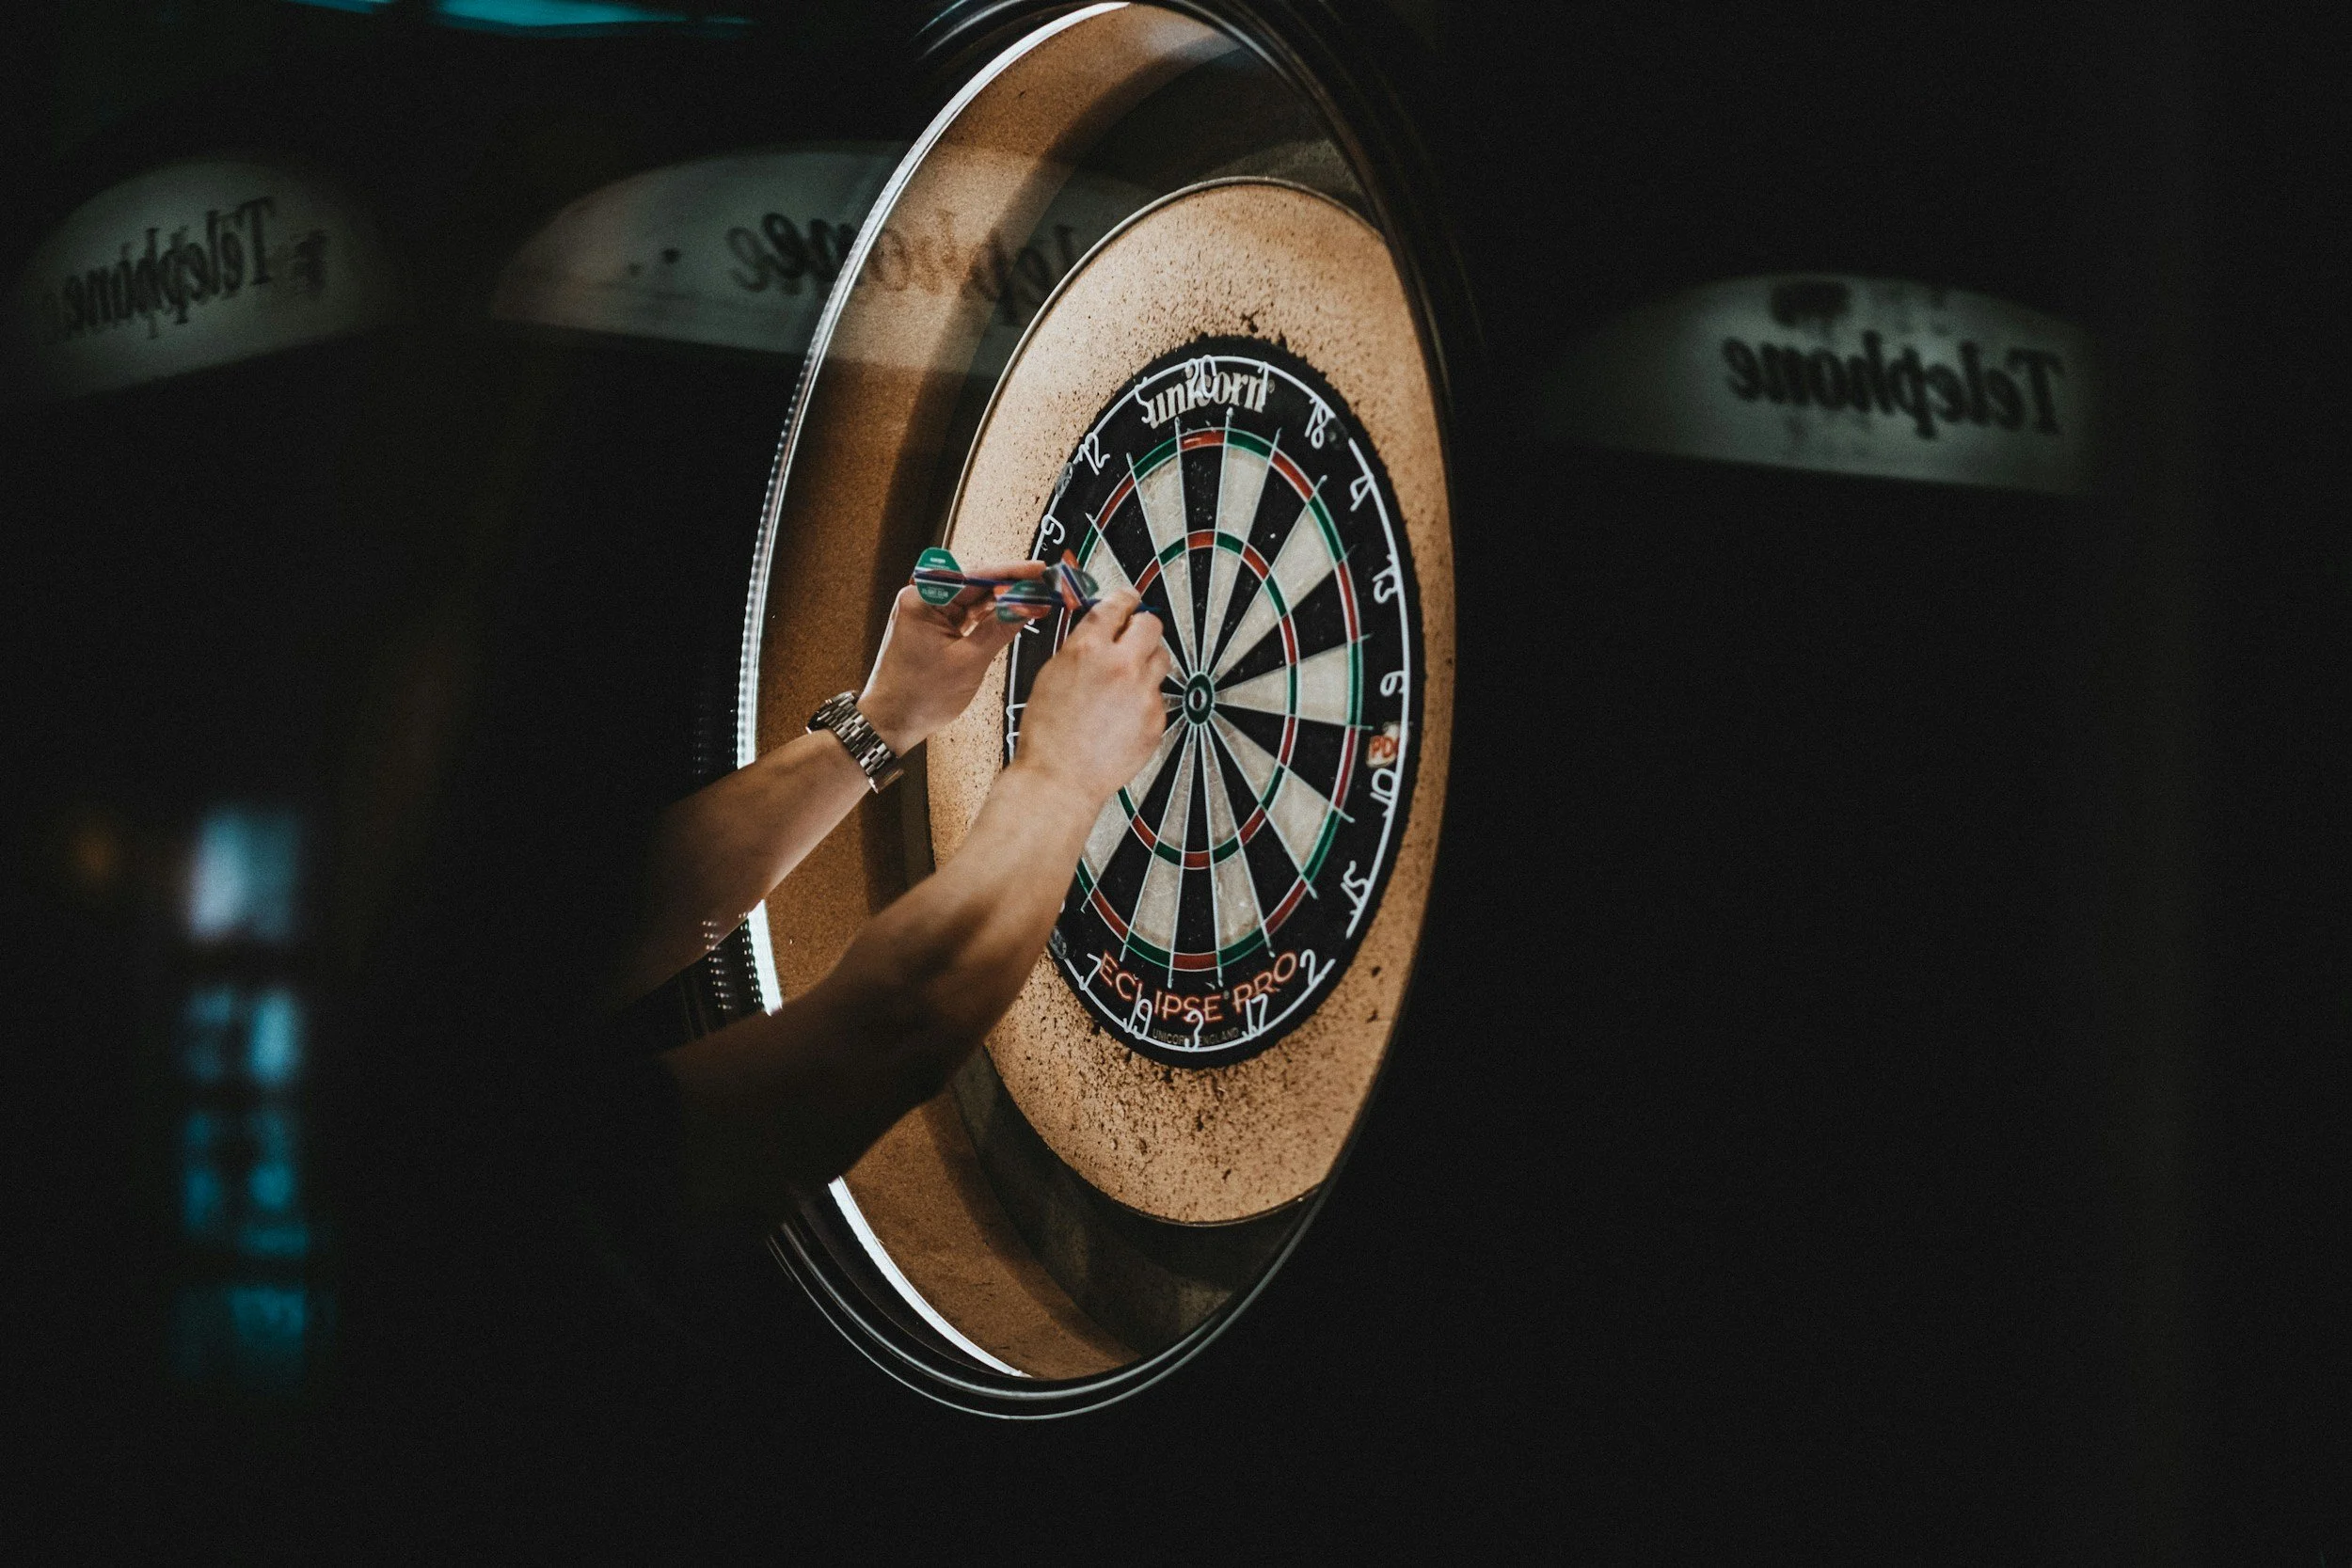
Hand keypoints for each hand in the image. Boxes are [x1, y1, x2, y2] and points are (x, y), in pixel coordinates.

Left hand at [857, 561, 1049, 752]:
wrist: (891, 722)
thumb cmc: (917, 697)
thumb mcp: (968, 662)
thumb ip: (1000, 629)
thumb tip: (1027, 605)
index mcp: (922, 600)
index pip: (975, 577)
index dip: (1011, 573)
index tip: (1038, 571)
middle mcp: (922, 600)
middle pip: (976, 585)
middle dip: (1011, 586)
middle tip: (1043, 585)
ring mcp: (928, 613)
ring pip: (974, 600)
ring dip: (1003, 601)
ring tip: (1035, 599)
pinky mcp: (934, 627)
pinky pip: (967, 615)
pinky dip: (990, 616)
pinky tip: (1013, 613)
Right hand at [1009, 587, 1171, 807]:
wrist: (1060, 779)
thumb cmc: (1048, 735)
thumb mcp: (1052, 675)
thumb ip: (1080, 647)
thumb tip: (1099, 631)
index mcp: (1089, 648)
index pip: (1118, 603)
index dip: (1125, 598)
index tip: (1129, 598)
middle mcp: (1121, 666)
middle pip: (1152, 624)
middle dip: (1142, 625)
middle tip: (1134, 633)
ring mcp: (1143, 693)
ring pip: (1161, 659)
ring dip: (1147, 661)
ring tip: (1127, 680)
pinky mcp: (1156, 719)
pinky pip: (1158, 696)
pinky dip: (1144, 699)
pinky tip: (1123, 713)